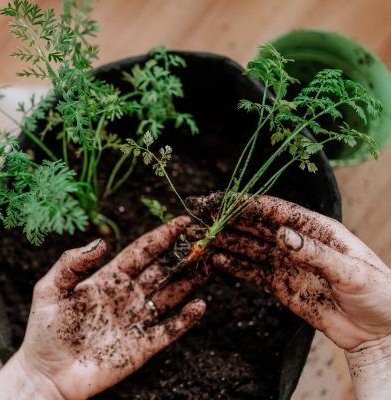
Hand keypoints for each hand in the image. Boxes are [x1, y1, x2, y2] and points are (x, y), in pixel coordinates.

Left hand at [13, 216, 205, 399]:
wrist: (46, 374)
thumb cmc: (44, 331)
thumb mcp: (50, 289)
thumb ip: (72, 263)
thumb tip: (101, 241)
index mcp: (108, 279)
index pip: (141, 252)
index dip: (161, 236)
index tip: (182, 221)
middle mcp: (126, 296)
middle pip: (161, 270)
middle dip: (183, 255)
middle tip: (205, 239)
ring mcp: (135, 321)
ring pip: (170, 296)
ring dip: (190, 281)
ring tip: (210, 264)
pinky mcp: (141, 347)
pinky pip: (169, 330)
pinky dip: (186, 319)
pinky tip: (200, 305)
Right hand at [186, 194, 390, 398]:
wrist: (383, 331)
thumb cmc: (380, 294)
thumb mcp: (351, 272)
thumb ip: (315, 252)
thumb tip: (281, 233)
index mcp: (316, 228)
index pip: (271, 210)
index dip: (240, 204)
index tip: (213, 201)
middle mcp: (297, 241)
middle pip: (253, 226)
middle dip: (223, 220)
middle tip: (194, 218)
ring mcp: (288, 263)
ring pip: (248, 247)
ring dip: (223, 241)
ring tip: (197, 238)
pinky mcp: (283, 286)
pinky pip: (253, 273)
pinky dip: (234, 266)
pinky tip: (216, 260)